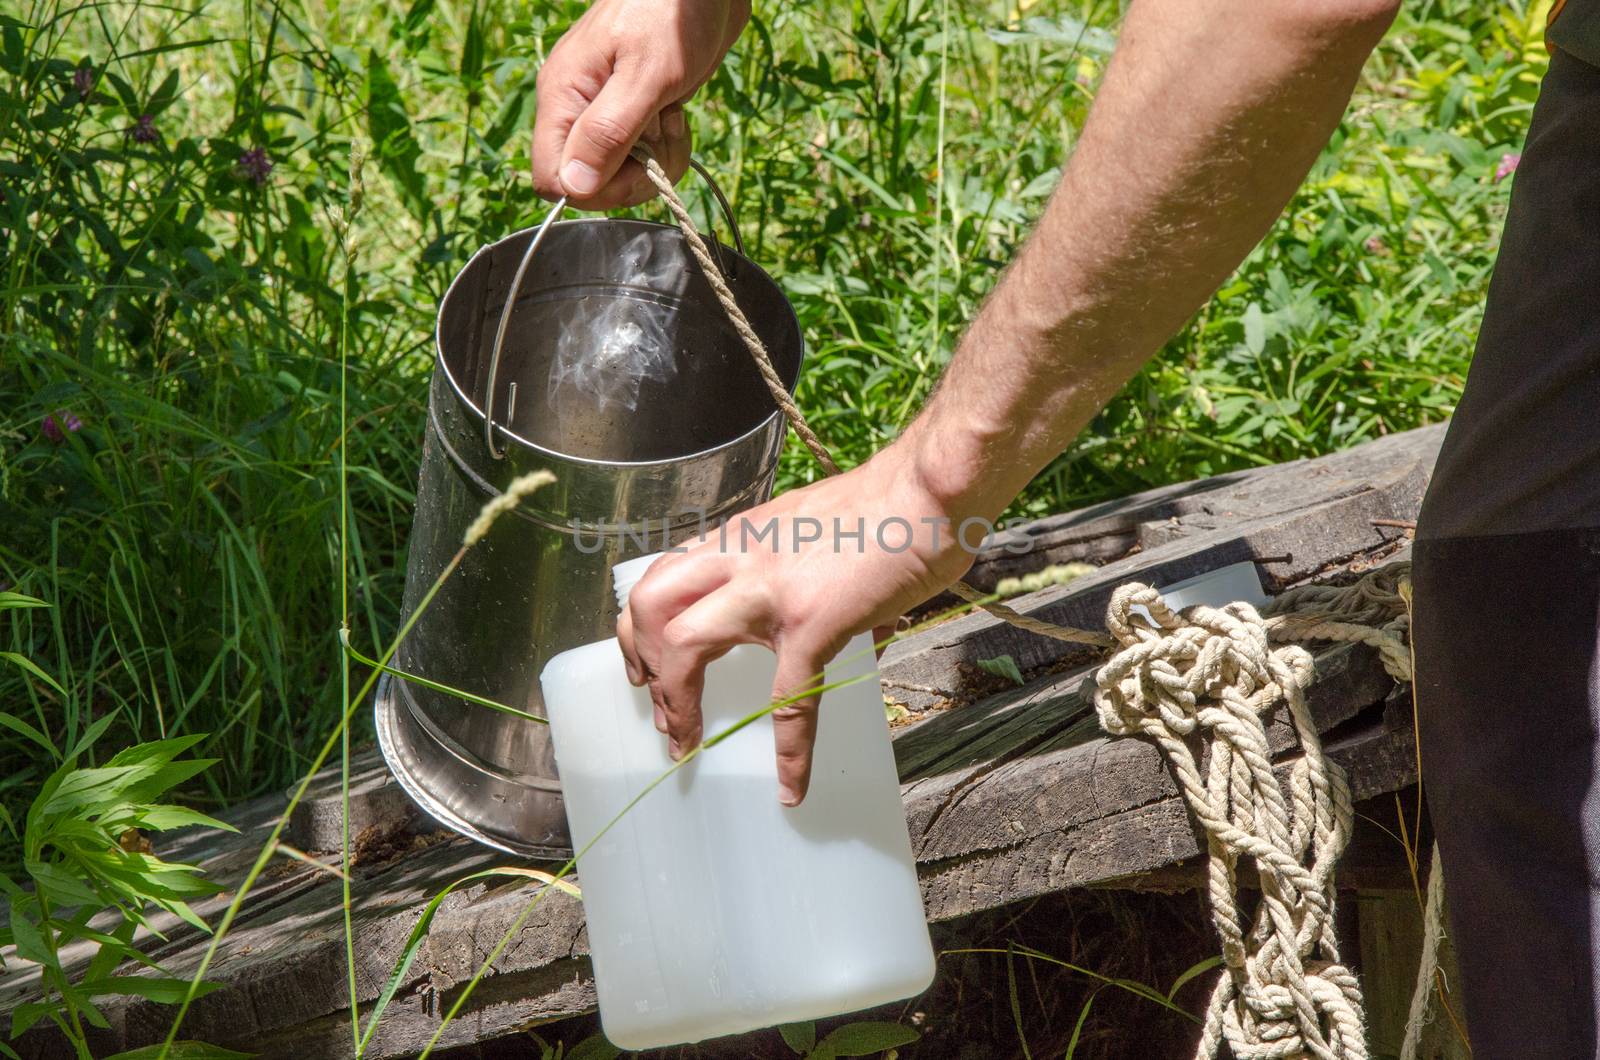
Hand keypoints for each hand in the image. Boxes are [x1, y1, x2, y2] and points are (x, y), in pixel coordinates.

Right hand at [532, 0, 748, 209]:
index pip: (553, 178)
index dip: (593, 190)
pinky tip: (677, 116)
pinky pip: (643, 159)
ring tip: (673, 119)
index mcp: (563, 97)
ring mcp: (605, 114)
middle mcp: (577, 110)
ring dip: (658, 161)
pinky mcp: (633, 114)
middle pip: (591, 184)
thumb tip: (574, 187)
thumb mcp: (646, 76)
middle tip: (663, 138)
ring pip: (621, 176)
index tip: (635, 169)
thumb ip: (607, 132)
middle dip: (634, 178)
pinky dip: (666, 148)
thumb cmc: (673, 15)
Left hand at [616, 446, 984, 805]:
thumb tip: (863, 627)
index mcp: (742, 535)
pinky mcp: (814, 620)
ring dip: (676, 701)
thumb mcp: (822, 531)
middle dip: (643, 662)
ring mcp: (770, 588)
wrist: (930, 487)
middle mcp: (741, 554)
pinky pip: (790, 697)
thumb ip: (818, 575)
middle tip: (659, 708)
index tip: (649, 666)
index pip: (664, 574)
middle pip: (650, 602)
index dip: (643, 626)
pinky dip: (789, 750)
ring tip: (687, 743)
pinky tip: (792, 784)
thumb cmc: (893, 505)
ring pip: (685, 642)